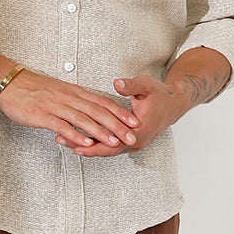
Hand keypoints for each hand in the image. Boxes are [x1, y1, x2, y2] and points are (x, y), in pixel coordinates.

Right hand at [0, 68, 139, 149]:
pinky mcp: (43, 115)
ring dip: (101, 131)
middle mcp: (68, 97)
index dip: (120, 113)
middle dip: (117, 125)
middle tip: (132, 136)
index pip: (102, 102)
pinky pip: (63, 126)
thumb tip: (87, 112)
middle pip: (98, 111)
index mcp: (74, 92)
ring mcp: (56, 106)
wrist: (8, 81)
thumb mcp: (58, 91)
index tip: (134, 122)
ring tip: (115, 142)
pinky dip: (76, 135)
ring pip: (83, 119)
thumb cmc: (31, 88)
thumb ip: (73, 101)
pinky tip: (86, 143)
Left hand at [55, 74, 180, 155]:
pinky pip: (108, 145)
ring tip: (62, 139)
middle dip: (81, 146)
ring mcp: (131, 143)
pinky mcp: (128, 141)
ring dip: (85, 145)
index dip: (92, 144)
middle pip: (104, 150)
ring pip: (105, 149)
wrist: (173, 104)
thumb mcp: (146, 86)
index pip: (111, 144)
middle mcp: (134, 142)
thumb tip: (118, 83)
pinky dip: (93, 142)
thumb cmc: (160, 95)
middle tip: (60, 140)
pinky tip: (78, 137)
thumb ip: (131, 86)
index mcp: (138, 132)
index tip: (74, 143)